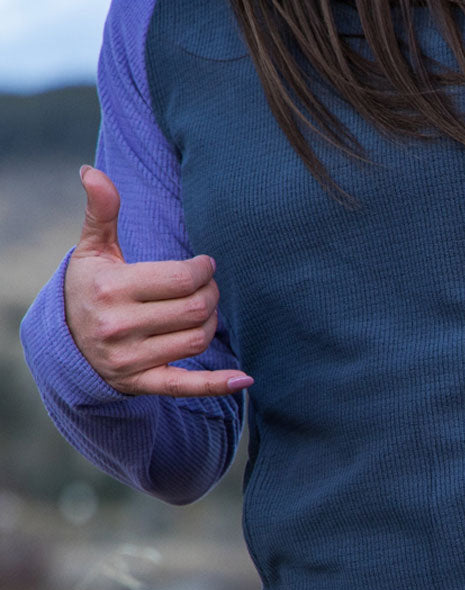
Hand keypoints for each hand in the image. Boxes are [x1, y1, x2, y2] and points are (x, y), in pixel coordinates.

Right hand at [63, 166, 252, 397]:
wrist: (65, 341)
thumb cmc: (89, 288)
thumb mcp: (92, 250)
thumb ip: (101, 212)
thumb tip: (93, 172)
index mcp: (111, 288)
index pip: (179, 279)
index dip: (202, 271)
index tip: (205, 266)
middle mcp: (119, 326)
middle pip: (193, 310)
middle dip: (210, 294)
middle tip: (209, 287)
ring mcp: (131, 358)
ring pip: (196, 340)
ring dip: (211, 323)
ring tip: (205, 310)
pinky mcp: (141, 383)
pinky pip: (186, 387)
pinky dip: (218, 384)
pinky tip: (244, 379)